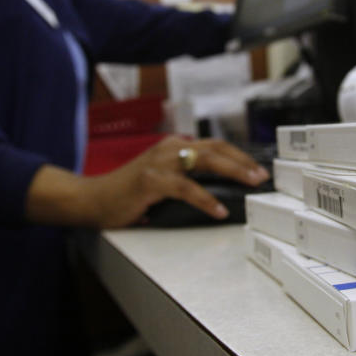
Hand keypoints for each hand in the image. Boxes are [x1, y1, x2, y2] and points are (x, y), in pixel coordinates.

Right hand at [88, 136, 269, 227]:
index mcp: (174, 146)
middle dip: (243, 161)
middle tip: (262, 175)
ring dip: (232, 172)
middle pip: (215, 149)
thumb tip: (220, 190)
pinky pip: (185, 188)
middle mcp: (169, 149)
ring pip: (204, 162)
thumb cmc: (128, 193)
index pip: (214, 145)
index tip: (258, 167)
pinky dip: (205, 199)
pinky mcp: (151, 180)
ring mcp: (159, 162)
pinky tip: (218, 210)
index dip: (239, 155)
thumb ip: (185, 177)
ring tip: (250, 184)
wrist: (93, 199)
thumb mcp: (162, 178)